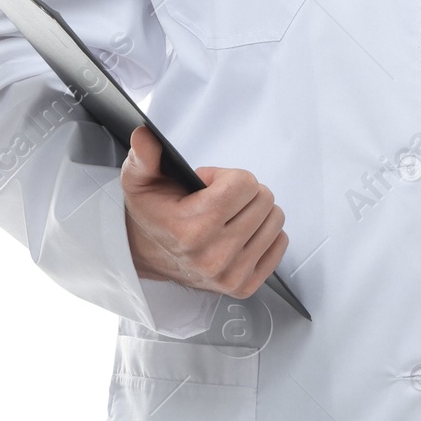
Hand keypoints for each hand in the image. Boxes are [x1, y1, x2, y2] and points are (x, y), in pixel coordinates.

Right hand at [120, 126, 287, 296]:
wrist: (148, 255)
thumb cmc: (153, 214)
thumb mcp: (140, 181)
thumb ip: (144, 156)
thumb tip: (145, 134)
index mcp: (190, 229)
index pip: (244, 184)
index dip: (225, 176)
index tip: (207, 186)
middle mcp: (213, 257)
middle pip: (263, 198)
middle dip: (244, 192)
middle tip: (219, 200)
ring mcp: (230, 275)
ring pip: (275, 219)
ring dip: (256, 211)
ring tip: (229, 216)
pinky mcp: (245, 287)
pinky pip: (280, 243)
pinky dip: (265, 233)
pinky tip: (241, 233)